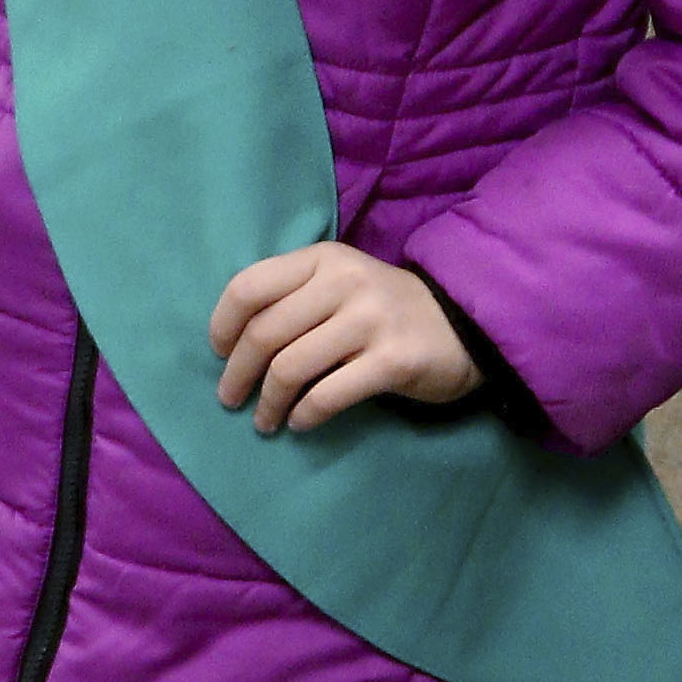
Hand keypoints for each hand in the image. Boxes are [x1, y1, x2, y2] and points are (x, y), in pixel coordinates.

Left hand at [209, 244, 479, 432]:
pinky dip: (305, 414)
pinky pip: (328, 394)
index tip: (219, 353)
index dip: (223, 325)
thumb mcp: (338, 284)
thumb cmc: (383, 311)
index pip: (249, 286)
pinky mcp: (392, 361)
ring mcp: (370, 321)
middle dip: (237, 374)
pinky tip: (300, 422)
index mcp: (322, 259)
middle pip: (265, 333)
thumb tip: (232, 344)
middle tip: (231, 399)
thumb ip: (293, 298)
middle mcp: (344, 282)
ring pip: (290, 367)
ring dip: (268, 403)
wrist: (462, 327)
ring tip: (265, 421)